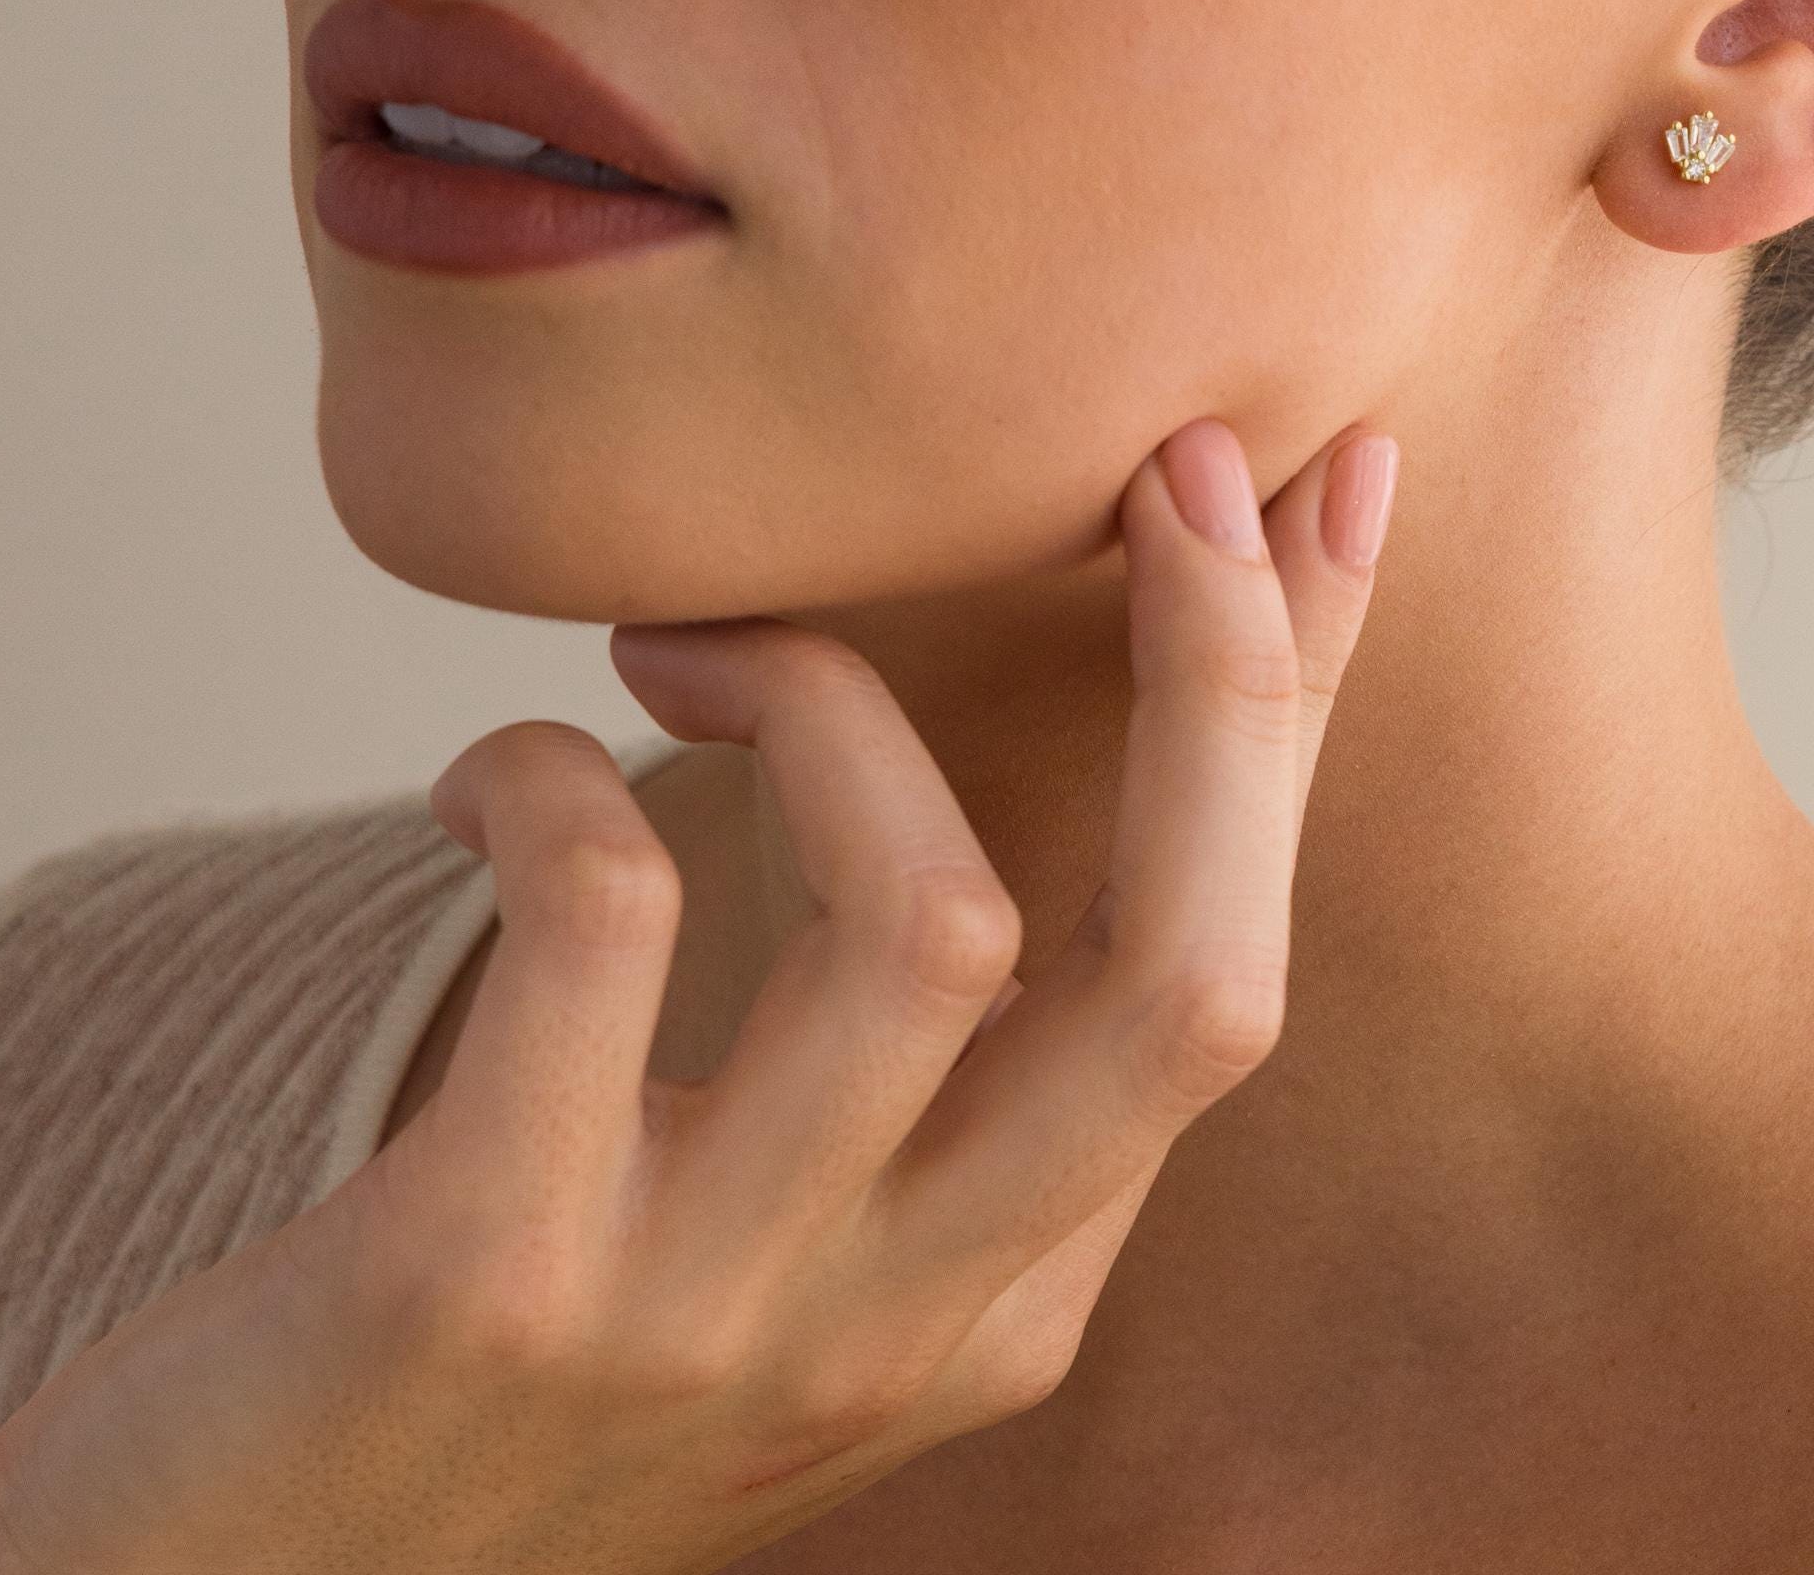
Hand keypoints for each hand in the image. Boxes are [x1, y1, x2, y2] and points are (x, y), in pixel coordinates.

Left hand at [0, 416, 1397, 1574]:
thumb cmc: (505, 1350)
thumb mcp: (770, 1232)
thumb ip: (908, 1067)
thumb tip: (996, 759)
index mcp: (1002, 1296)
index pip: (1224, 974)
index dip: (1295, 717)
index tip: (1327, 484)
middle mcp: (899, 1328)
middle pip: (1187, 982)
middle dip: (1227, 686)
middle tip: (1177, 462)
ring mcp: (706, 1318)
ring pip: (934, 928)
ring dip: (824, 698)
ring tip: (674, 633)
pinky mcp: (486, 1279)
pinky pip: (607, 919)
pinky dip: (555, 775)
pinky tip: (490, 775)